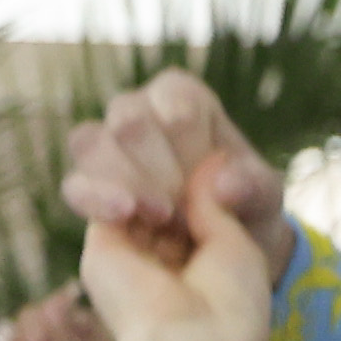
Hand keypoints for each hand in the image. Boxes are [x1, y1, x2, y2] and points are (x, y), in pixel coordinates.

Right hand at [55, 73, 294, 291]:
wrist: (224, 247)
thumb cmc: (245, 204)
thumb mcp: (265, 196)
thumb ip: (254, 186)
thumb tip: (224, 185)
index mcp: (182, 99)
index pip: (173, 92)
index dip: (186, 126)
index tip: (206, 161)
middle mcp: (137, 113)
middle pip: (128, 118)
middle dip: (157, 160)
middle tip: (186, 198)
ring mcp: (106, 148)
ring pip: (93, 144)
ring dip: (126, 179)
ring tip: (162, 213)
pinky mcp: (88, 187)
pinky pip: (76, 185)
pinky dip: (96, 199)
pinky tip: (125, 215)